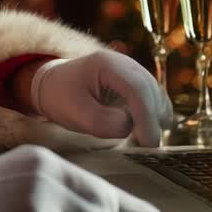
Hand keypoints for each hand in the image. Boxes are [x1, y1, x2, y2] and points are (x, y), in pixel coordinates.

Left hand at [33, 50, 173, 146]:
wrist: (54, 85)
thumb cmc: (62, 98)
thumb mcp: (77, 114)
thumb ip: (104, 123)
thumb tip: (130, 127)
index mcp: (108, 64)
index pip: (137, 88)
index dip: (146, 116)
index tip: (148, 142)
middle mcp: (125, 63)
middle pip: (152, 91)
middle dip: (153, 121)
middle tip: (147, 148)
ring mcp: (134, 71)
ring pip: (157, 96)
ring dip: (155, 119)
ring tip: (142, 141)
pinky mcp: (137, 83)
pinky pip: (154, 100)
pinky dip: (153, 116)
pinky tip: (143, 132)